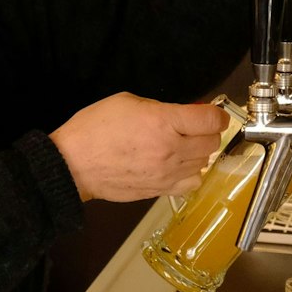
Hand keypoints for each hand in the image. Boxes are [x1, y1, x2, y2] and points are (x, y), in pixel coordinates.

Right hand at [50, 94, 227, 202]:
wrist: (74, 164)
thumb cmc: (94, 129)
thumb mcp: (126, 101)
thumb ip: (159, 108)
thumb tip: (180, 115)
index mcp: (163, 122)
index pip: (210, 120)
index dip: (217, 114)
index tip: (213, 113)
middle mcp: (171, 149)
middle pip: (211, 142)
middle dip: (207, 132)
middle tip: (193, 128)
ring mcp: (167, 173)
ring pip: (204, 163)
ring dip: (198, 153)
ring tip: (181, 147)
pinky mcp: (161, 190)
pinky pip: (192, 183)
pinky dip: (191, 174)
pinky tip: (179, 166)